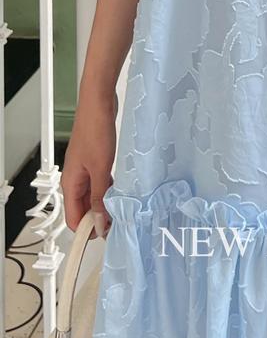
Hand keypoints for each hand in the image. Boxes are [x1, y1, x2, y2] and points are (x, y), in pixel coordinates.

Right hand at [60, 89, 117, 239]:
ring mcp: (85, 168)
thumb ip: (99, 197)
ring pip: (93, 195)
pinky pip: (100, 182)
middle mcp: (75, 178)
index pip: (73, 219)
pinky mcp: (95, 160)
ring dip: (106, 203)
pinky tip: (122, 188)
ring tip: (124, 207)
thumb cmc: (95, 130)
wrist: (99, 103)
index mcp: (70, 183)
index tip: (107, 234)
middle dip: (99, 218)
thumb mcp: (100, 169)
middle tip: (120, 221)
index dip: (89, 230)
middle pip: (83, 209)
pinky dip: (110, 188)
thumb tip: (99, 222)